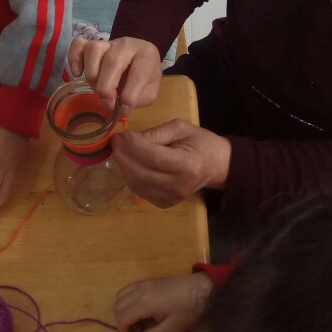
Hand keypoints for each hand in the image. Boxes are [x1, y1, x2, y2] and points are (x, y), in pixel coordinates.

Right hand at [67, 36, 161, 115]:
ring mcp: (108, 42)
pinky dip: (74, 59)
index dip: (129, 97)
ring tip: (98, 89)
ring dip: (92, 75)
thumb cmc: (145, 73)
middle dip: (106, 89)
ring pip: (93, 50)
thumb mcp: (150, 89)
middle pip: (112, 62)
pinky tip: (77, 73)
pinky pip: (79, 44)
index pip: (138, 74)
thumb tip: (120, 107)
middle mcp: (127, 45)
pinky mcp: (93, 43)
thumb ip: (138, 99)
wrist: (140, 52)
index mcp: (146, 56)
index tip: (124, 110)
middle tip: (108, 104)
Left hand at [111, 120, 231, 207]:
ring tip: (120, 150)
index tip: (120, 136)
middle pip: (142, 174)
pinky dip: (131, 177)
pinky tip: (130, 163)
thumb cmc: (199, 142)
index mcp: (187, 165)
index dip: (133, 147)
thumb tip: (129, 139)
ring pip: (137, 185)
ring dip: (124, 167)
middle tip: (115, 142)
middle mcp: (179, 186)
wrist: (216, 165)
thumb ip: (155, 133)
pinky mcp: (165, 204)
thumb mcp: (180, 128)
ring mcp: (172, 198)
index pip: (154, 158)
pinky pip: (141, 191)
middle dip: (124, 157)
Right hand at [113, 273, 212, 331]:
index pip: (122, 318)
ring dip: (124, 311)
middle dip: (123, 323)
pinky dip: (128, 300)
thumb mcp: (171, 329)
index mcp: (144, 302)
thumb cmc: (188, 310)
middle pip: (117, 306)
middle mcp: (139, 290)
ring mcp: (143, 283)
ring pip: (120, 296)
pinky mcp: (148, 280)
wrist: (201, 288)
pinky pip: (128, 289)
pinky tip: (143, 310)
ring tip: (140, 322)